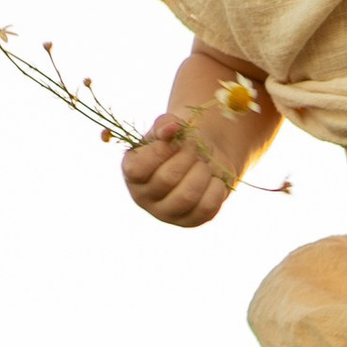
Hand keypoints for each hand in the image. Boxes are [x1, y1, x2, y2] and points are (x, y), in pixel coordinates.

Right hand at [123, 113, 233, 228]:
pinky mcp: (190, 222)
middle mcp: (143, 197)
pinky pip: (207, 207)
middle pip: (167, 179)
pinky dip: (215, 188)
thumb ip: (165, 124)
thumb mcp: (168, 128)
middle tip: (195, 147)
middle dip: (187, 157)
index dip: (161, 151)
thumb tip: (171, 128)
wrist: (201, 159)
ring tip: (204, 164)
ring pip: (187, 196)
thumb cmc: (178, 143)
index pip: (138, 169)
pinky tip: (213, 180)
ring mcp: (166, 214)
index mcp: (131, 172)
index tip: (176, 139)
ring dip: (202, 173)